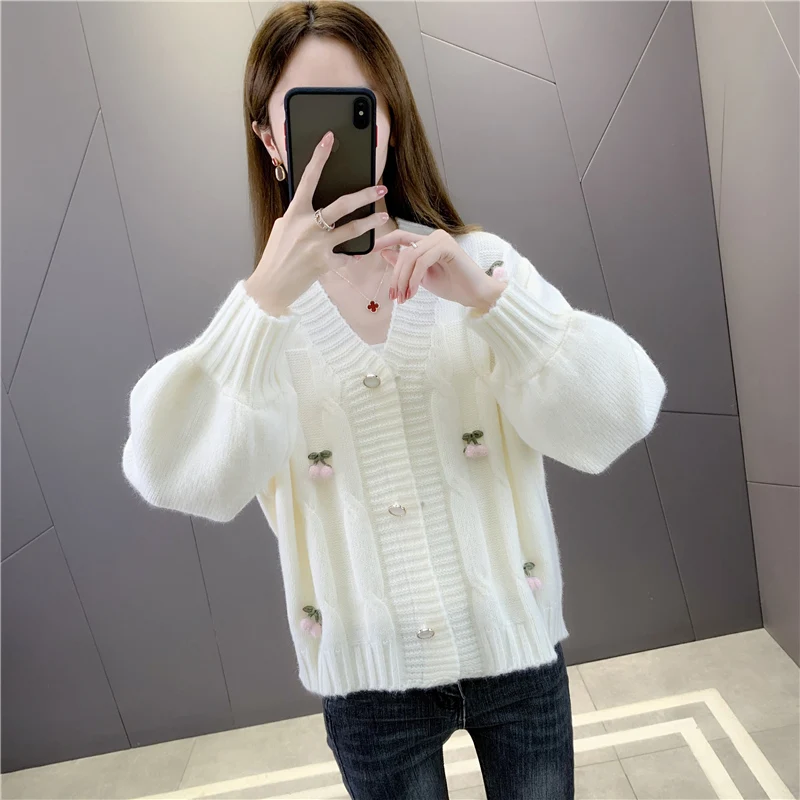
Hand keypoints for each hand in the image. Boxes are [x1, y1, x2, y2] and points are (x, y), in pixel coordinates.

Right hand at [245, 130, 388, 315]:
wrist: (270, 286)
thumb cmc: (276, 256)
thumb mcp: (283, 229)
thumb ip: (300, 216)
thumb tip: (317, 209)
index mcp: (294, 213)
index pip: (307, 178)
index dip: (319, 157)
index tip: (329, 139)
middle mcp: (307, 226)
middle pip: (342, 204)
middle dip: (365, 195)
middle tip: (380, 189)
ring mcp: (317, 245)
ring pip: (352, 229)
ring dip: (370, 222)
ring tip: (383, 217)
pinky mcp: (325, 263)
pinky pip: (346, 257)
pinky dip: (352, 256)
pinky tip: (357, 255)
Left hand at [374, 229, 505, 311]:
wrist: (476, 294)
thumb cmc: (453, 286)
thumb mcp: (421, 277)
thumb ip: (405, 266)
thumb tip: (384, 254)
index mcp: (427, 241)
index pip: (400, 237)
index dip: (382, 242)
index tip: (366, 251)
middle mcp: (434, 236)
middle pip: (403, 252)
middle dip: (395, 276)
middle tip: (394, 296)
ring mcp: (441, 239)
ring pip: (410, 257)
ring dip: (403, 280)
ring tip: (404, 298)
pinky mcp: (447, 247)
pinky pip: (422, 261)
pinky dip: (414, 278)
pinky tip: (413, 292)